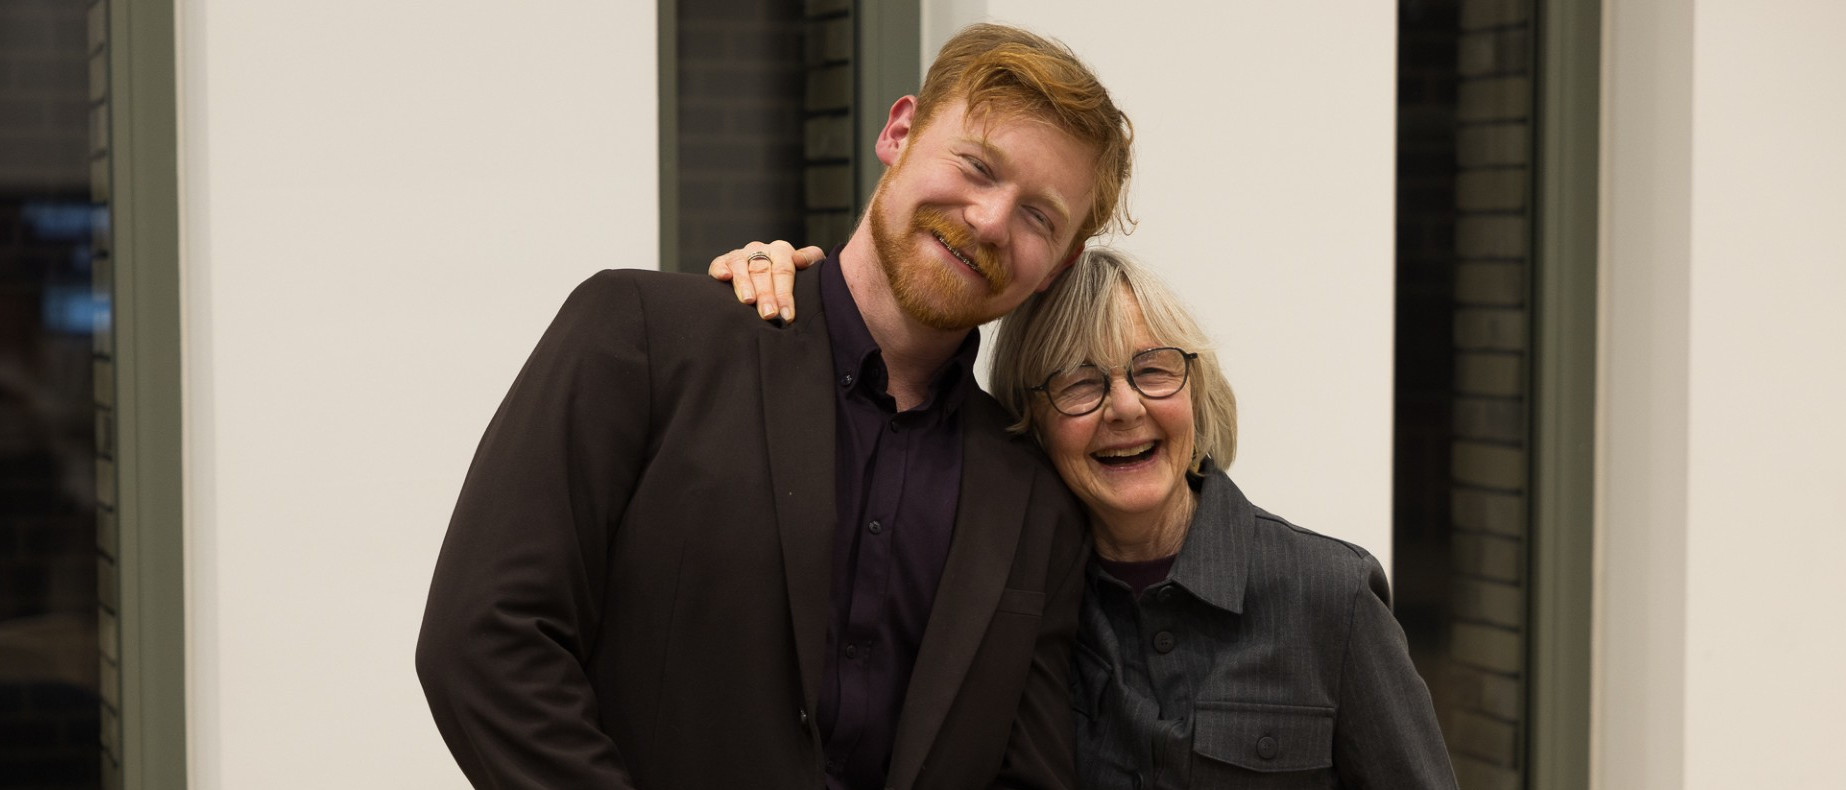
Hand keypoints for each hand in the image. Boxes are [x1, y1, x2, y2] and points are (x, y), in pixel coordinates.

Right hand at [708, 241, 825, 322]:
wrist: (770, 279)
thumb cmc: (790, 282)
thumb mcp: (808, 270)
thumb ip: (811, 259)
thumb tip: (800, 260)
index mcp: (781, 251)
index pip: (783, 270)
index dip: (785, 293)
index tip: (787, 315)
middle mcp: (760, 249)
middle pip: (762, 270)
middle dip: (766, 294)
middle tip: (769, 314)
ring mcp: (741, 255)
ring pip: (742, 267)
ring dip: (744, 284)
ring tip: (748, 301)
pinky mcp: (723, 262)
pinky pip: (719, 263)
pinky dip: (720, 269)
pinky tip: (723, 277)